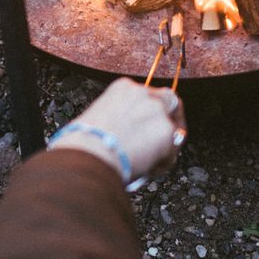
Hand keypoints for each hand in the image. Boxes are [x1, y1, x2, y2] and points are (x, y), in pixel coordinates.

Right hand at [47, 77, 186, 185]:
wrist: (87, 154)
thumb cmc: (84, 143)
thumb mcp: (100, 118)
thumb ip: (120, 118)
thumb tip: (128, 134)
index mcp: (124, 88)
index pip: (148, 95)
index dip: (151, 112)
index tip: (148, 126)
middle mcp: (143, 93)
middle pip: (170, 102)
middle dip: (170, 120)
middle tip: (165, 141)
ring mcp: (157, 110)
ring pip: (174, 128)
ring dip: (166, 145)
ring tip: (148, 164)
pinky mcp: (166, 131)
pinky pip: (173, 151)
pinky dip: (163, 163)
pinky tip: (147, 171)